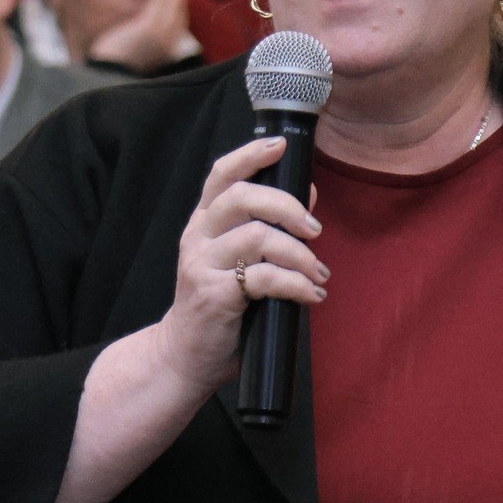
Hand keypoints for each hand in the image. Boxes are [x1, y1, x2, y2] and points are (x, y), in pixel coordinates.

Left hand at [87, 0, 191, 73]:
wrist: (106, 75)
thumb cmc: (115, 63)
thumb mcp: (134, 51)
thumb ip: (145, 39)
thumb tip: (144, 28)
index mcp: (167, 53)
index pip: (179, 25)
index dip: (180, 6)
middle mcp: (169, 45)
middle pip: (180, 13)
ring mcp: (162, 36)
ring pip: (173, 5)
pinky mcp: (151, 28)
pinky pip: (161, 2)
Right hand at [151, 135, 326, 394]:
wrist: (184, 357)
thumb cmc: (218, 306)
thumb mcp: (239, 261)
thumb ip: (268, 228)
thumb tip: (308, 194)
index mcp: (204, 223)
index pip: (222, 175)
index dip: (250, 154)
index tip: (281, 145)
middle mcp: (198, 238)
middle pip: (242, 198)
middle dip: (287, 207)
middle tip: (315, 230)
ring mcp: (202, 266)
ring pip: (258, 237)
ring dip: (300, 254)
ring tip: (318, 274)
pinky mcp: (214, 296)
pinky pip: (264, 278)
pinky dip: (297, 284)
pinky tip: (312, 295)